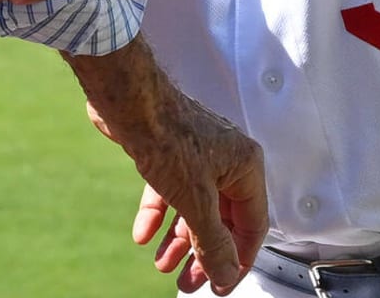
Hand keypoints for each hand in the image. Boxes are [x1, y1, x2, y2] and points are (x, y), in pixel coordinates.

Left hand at [73, 44, 268, 294]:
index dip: (237, 259)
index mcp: (246, 167)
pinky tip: (143, 234)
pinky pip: (170, 192)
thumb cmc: (167, 134)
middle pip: (222, 219)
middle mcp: (226, 161)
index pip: (253, 225)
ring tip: (163, 264)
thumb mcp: (196, 200)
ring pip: (194, 208)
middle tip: (190, 281)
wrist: (127, 99)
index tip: (220, 283)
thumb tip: (224, 272)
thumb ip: (213, 241)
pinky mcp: (170, 153)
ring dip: (179, 239)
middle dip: (204, 253)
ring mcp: (198, 156)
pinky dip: (158, 214)